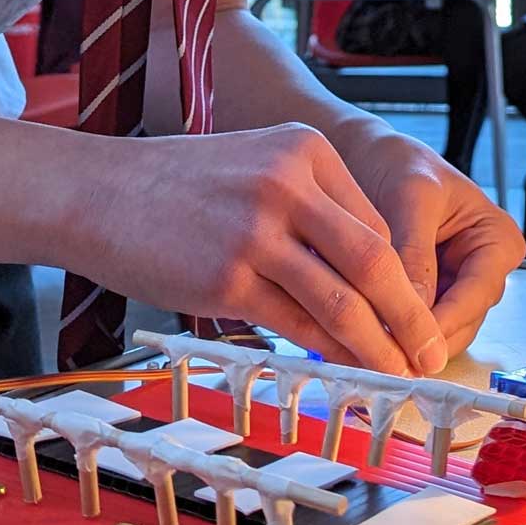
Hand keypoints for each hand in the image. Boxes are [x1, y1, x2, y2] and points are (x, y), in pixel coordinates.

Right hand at [67, 125, 449, 374]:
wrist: (94, 193)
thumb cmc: (176, 189)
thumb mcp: (256, 169)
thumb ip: (312, 211)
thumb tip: (366, 283)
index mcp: (306, 149)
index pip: (377, 224)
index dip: (405, 279)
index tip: (421, 316)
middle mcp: (289, 183)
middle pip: (375, 261)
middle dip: (410, 318)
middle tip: (430, 355)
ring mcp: (257, 230)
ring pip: (342, 301)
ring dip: (378, 347)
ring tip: (397, 375)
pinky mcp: (226, 277)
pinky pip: (295, 324)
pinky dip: (326, 354)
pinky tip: (342, 371)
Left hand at [331, 119, 524, 362]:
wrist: (371, 156)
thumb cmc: (399, 162)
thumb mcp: (411, 198)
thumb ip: (414, 252)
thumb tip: (414, 311)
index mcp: (497, 241)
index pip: (476, 295)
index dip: (440, 322)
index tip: (403, 341)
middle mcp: (483, 270)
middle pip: (459, 323)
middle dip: (419, 339)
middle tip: (378, 353)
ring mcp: (455, 287)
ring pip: (434, 334)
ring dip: (402, 341)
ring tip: (363, 347)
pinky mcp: (426, 297)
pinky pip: (412, 326)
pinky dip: (389, 332)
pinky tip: (360, 335)